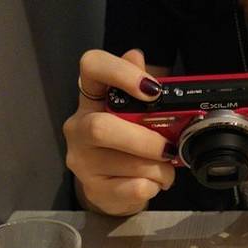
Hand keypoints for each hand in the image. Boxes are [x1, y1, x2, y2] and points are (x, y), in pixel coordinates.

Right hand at [63, 49, 175, 215]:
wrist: (114, 189)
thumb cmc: (128, 145)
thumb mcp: (136, 115)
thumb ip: (140, 89)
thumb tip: (137, 57)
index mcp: (90, 99)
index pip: (91, 67)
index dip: (120, 72)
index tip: (153, 90)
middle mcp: (78, 128)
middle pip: (101, 128)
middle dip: (145, 140)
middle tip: (168, 149)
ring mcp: (82, 162)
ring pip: (124, 163)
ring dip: (158, 168)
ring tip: (167, 170)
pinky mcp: (94, 190)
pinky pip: (133, 188)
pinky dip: (153, 186)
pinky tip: (154, 184)